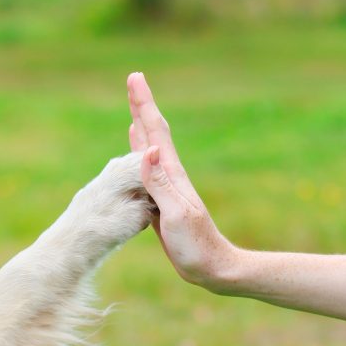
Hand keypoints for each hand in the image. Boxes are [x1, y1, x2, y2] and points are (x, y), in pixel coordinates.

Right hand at [127, 72, 237, 290]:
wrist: (212, 267)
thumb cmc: (196, 245)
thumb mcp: (176, 214)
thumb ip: (161, 183)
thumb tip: (148, 149)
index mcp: (173, 174)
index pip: (156, 132)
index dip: (144, 105)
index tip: (135, 79)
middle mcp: (170, 175)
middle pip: (153, 133)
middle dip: (142, 106)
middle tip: (134, 81)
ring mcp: (166, 187)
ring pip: (149, 148)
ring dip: (141, 126)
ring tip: (135, 110)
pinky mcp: (161, 199)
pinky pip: (147, 170)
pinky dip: (140, 154)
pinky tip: (138, 150)